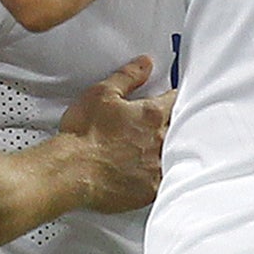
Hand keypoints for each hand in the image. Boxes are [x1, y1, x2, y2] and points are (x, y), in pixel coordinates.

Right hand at [58, 55, 169, 213]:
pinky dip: (162, 176)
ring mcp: (158, 167)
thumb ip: (127, 77)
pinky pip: (167, 182)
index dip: (173, 99)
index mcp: (152, 115)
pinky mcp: (152, 190)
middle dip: (175, 125)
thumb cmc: (83, 134)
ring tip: (154, 152)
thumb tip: (145, 64)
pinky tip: (151, 175)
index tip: (169, 100)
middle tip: (161, 127)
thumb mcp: (101, 94)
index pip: (176, 100)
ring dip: (170, 152)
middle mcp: (160, 140)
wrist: (71, 171)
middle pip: (181, 129)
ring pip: (176, 156)